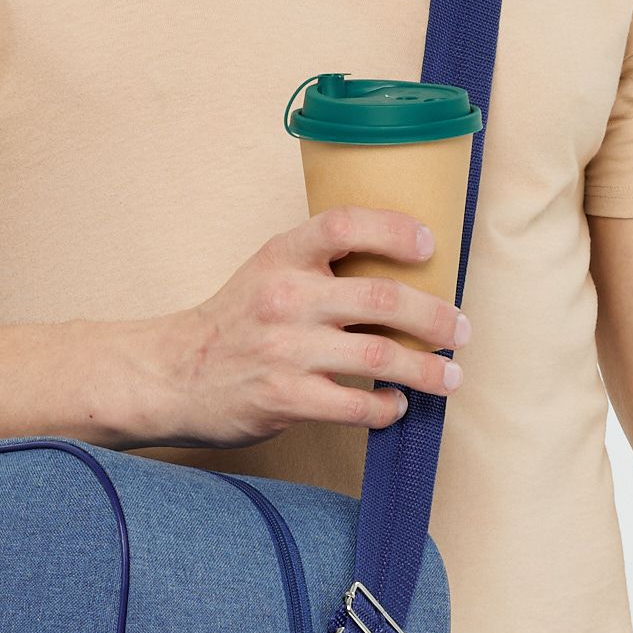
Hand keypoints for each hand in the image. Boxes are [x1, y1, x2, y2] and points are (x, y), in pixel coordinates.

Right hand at [111, 213, 468, 447]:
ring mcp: (286, 351)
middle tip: (461, 331)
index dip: (396, 230)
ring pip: (381, 358)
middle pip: (383, 299)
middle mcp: (286, 298)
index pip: (346, 223)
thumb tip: (401, 273)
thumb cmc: (233, 323)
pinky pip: (356, 406)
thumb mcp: (266, 272)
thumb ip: (320, 266)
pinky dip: (387, 409)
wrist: (172, 375)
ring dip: (427, 370)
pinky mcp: (285, 398)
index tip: (430, 247)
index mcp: (283, 255)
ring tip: (449, 377)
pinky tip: (397, 406)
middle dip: (436, 317)